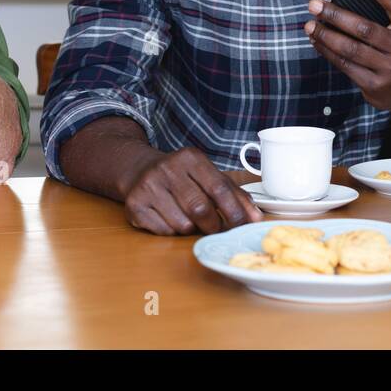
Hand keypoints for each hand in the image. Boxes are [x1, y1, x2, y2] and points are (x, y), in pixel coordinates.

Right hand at [122, 146, 262, 234]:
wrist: (139, 170)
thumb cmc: (182, 176)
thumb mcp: (207, 174)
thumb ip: (234, 194)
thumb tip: (256, 217)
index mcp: (191, 158)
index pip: (219, 187)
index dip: (234, 210)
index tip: (243, 225)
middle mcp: (168, 169)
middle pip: (200, 209)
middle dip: (214, 225)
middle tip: (217, 229)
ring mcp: (149, 186)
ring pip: (182, 224)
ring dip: (191, 229)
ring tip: (189, 218)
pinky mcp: (135, 204)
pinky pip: (163, 231)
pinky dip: (172, 232)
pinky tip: (170, 218)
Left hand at [304, 0, 390, 113]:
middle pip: (364, 29)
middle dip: (335, 15)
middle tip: (314, 5)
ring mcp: (389, 69)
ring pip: (350, 49)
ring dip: (326, 35)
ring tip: (309, 25)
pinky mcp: (374, 85)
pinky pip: (345, 66)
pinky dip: (328, 52)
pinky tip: (317, 42)